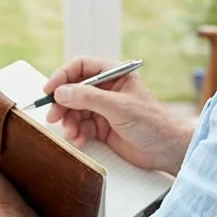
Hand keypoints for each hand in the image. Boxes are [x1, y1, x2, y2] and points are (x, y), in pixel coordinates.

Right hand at [43, 56, 194, 175]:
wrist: (166, 150)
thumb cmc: (151, 122)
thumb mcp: (118, 106)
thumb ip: (88, 98)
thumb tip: (61, 92)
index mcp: (114, 74)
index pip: (81, 67)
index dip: (63, 76)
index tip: (49, 90)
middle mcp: (107, 90)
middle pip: (74, 90)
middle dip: (62, 104)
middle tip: (53, 117)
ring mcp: (104, 109)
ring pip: (75, 111)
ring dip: (69, 122)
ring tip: (70, 134)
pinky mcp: (103, 128)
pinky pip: (81, 127)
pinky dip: (77, 134)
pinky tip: (78, 141)